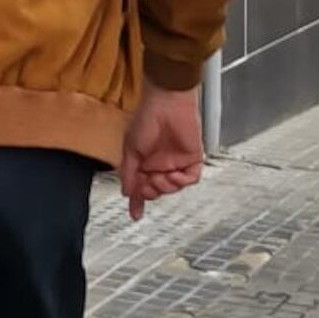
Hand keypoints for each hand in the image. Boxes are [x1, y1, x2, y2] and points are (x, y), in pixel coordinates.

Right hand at [120, 85, 203, 220]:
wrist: (166, 103)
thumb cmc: (146, 119)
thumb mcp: (130, 149)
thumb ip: (129, 173)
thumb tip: (127, 192)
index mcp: (145, 162)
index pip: (141, 187)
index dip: (137, 201)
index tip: (135, 214)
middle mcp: (160, 164)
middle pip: (157, 190)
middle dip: (150, 192)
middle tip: (146, 185)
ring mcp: (176, 161)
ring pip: (173, 188)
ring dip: (165, 187)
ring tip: (158, 176)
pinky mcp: (192, 158)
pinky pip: (191, 179)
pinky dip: (182, 181)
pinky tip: (173, 175)